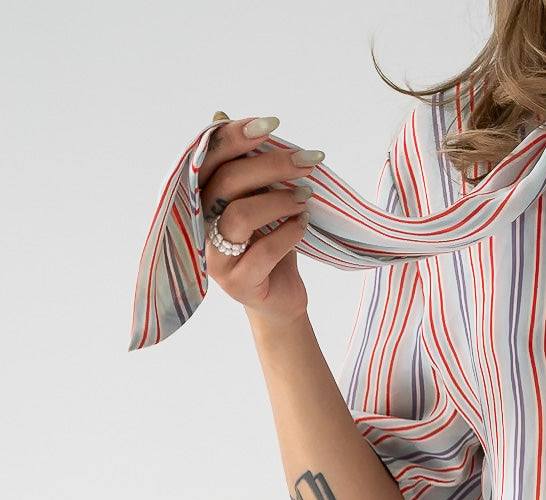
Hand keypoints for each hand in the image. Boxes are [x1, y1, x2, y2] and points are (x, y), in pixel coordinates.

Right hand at [198, 114, 321, 326]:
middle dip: (271, 165)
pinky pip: (264, 250)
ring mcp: (215, 257)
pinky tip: (303, 223)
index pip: (208, 160)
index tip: (271, 124)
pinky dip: (290, 232)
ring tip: (305, 195)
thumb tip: (220, 116)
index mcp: (200, 201)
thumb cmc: (268, 244)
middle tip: (308, 160)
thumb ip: (243, 166)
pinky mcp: (236, 282)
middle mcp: (199, 227)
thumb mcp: (258, 200)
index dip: (234, 137)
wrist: (280, 299)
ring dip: (279, 200)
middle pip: (226, 182)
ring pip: (239, 215)